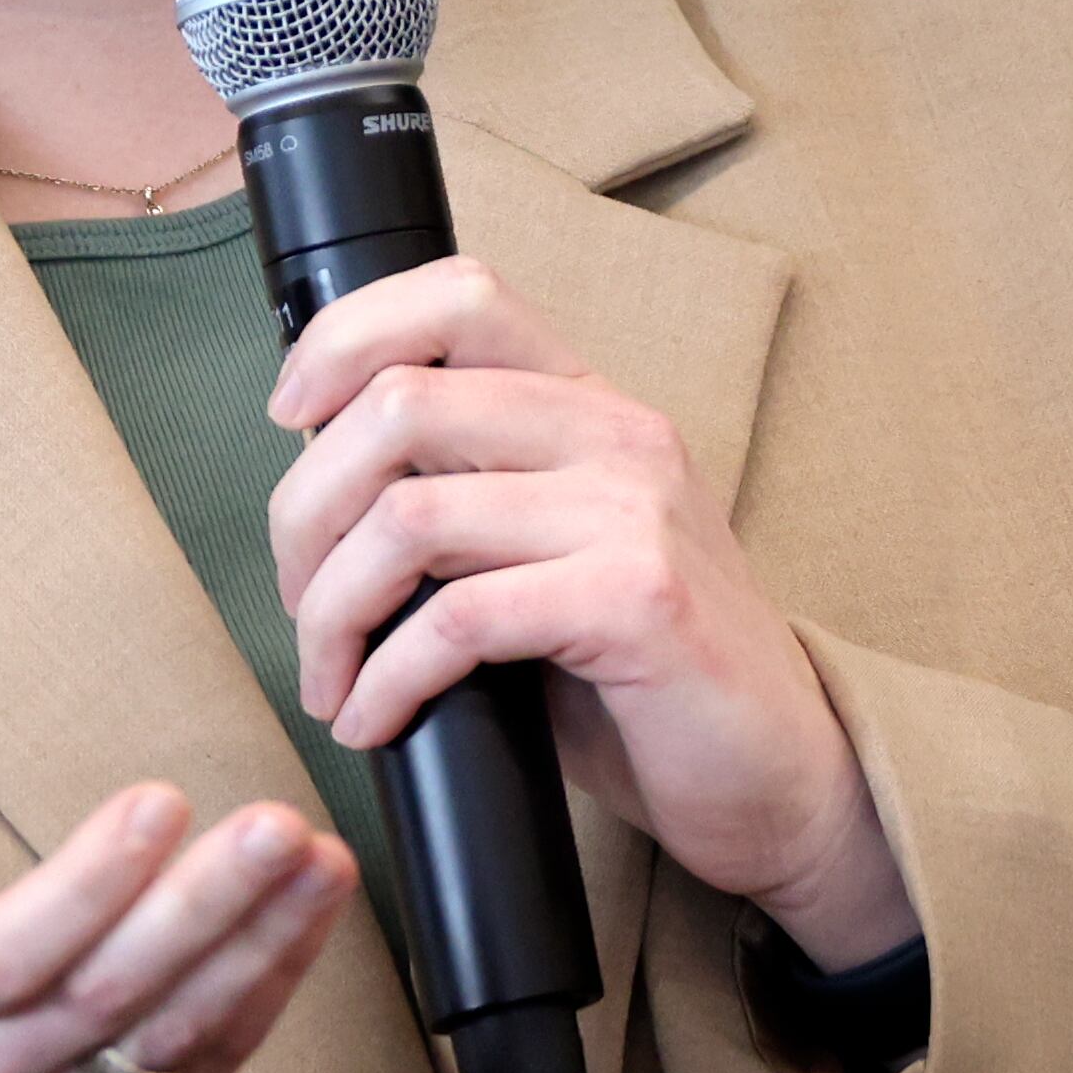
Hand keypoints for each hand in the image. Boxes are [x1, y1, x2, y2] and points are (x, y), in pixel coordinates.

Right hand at [0, 734, 353, 1072]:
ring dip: (263, 946)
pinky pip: (212, 1066)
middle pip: (112, 995)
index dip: (90, 884)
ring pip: (178, 1035)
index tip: (159, 801)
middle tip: (277, 826)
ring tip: (322, 861)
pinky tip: (311, 916)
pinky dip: (271, 991)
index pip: (11, 954)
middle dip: (205, 908)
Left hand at [265, 258, 915, 969]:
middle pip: (399, 402)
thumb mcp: (552, 555)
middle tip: (299, 600)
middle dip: (304, 512)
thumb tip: (317, 491)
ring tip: (329, 676)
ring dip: (332, 609)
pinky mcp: (637, 600)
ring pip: (409, 513)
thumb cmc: (645, 681)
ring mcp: (634, 511)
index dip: (345, 337)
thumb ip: (467, 498)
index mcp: (591, 404)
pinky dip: (387, 678)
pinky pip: (459, 617)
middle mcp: (618, 433)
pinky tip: (374, 719)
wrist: (781, 779)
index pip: (459, 292)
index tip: (290, 420)